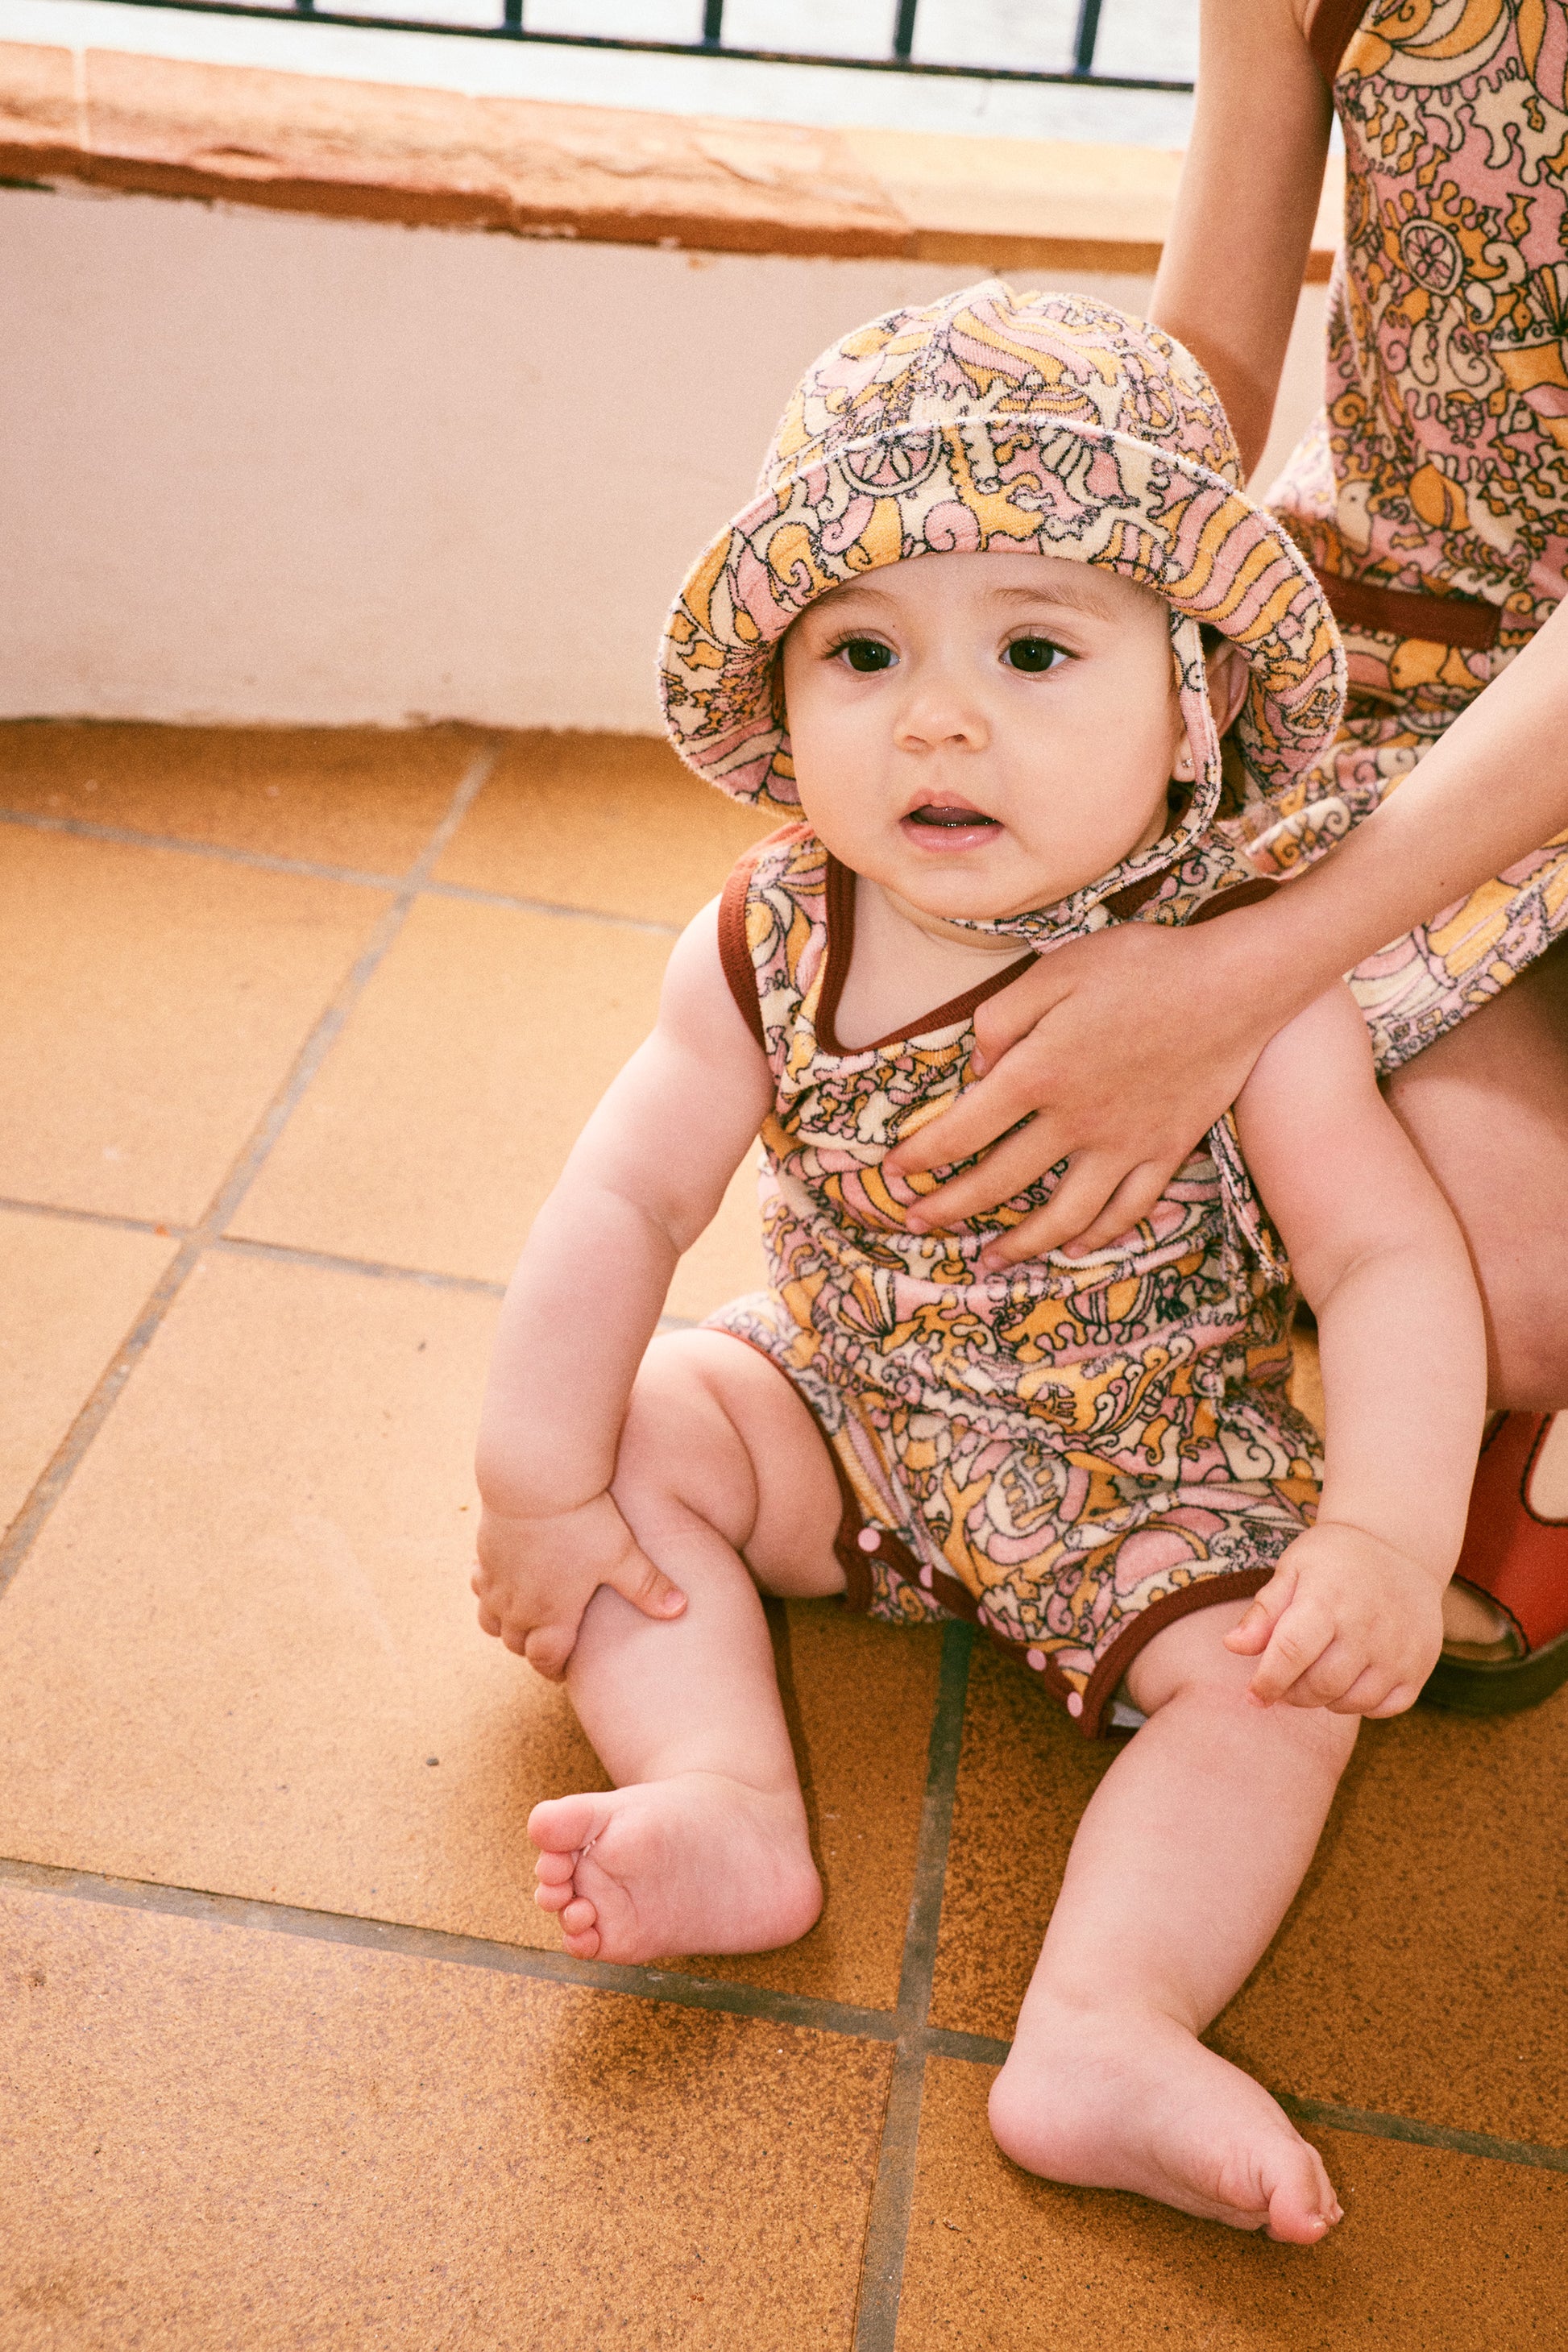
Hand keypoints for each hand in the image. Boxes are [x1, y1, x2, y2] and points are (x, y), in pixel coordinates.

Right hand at [471, 1490, 685, 1681]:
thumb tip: (681, 1609)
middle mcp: (517, 1606)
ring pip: (490, 1621)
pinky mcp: (484, 1555)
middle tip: (551, 1644)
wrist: (535, 1479)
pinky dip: (491, 1592)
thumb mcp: (622, 1553)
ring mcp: (495, 1582)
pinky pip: (479, 1587)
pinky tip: (510, 1578)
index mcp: (551, 1615)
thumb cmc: (583, 1519)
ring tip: (527, 1616)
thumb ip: (648, 1586)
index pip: (545, 1660)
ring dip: (507, 1625)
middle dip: (532, 1649)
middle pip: (516, 1645)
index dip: (555, 1670)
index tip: (565, 1670)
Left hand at [884, 921, 1275, 1264]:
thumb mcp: (1055, 969)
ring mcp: (1124, 1144)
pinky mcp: (1165, 1150)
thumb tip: (975, 1069)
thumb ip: (1000, 1018)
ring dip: (1019, 1243)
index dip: (920, 1158)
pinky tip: (1075, 1245)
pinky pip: (1126, 1210)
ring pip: (1061, 1214)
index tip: (893, 1173)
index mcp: (1037, 1073)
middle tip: (916, 1223)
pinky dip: (1097, 1235)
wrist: (1235, 983)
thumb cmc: (1141, 966)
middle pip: (998, 1182)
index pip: (960, 1131)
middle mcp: (1075, 1121)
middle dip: (948, 1208)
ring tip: (989, 1259)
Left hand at [1224, 1520, 1444, 1716]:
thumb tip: (1232, 1646)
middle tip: (1285, 1682)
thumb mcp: (1293, 1569)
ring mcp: (1398, 1647)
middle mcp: (1366, 1625)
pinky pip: (1386, 1707)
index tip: (1254, 1695)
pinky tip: (1351, 1681)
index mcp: (1327, 1598)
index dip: (1268, 1682)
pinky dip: (1363, 1705)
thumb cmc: (1334, 1560)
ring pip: (1352, 1702)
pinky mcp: (1421, 1663)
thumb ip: (1264, 1611)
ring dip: (1325, 1700)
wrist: (1398, 1547)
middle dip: (1293, 1693)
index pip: (1291, 1653)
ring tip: (1317, 1677)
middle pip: (1320, 1685)